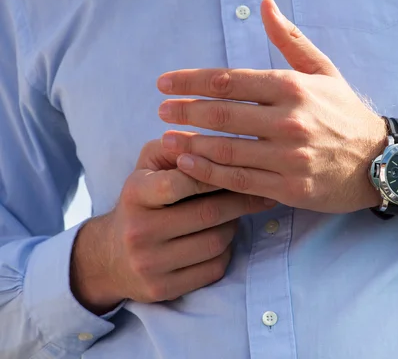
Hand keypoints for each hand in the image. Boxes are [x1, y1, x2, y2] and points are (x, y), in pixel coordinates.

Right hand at [70, 140, 275, 313]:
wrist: (109, 257)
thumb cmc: (142, 201)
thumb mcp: (147, 166)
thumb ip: (177, 146)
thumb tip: (214, 138)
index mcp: (135, 194)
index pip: (179, 183)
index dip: (213, 174)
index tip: (236, 167)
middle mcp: (139, 231)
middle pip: (208, 214)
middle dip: (239, 200)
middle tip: (258, 190)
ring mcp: (150, 264)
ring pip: (217, 242)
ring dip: (234, 225)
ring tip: (235, 213)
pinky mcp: (163, 289)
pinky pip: (214, 268)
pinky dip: (226, 251)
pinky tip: (222, 237)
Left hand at [156, 0, 386, 213]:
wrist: (380, 159)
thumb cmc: (346, 114)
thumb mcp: (323, 71)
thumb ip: (290, 40)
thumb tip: (265, 5)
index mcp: (293, 87)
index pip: (229, 80)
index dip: (190, 81)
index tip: (164, 83)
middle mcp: (289, 121)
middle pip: (222, 114)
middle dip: (184, 111)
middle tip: (160, 110)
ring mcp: (289, 157)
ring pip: (226, 149)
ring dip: (189, 143)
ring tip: (165, 139)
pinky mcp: (290, 188)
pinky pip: (240, 180)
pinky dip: (209, 173)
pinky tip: (188, 164)